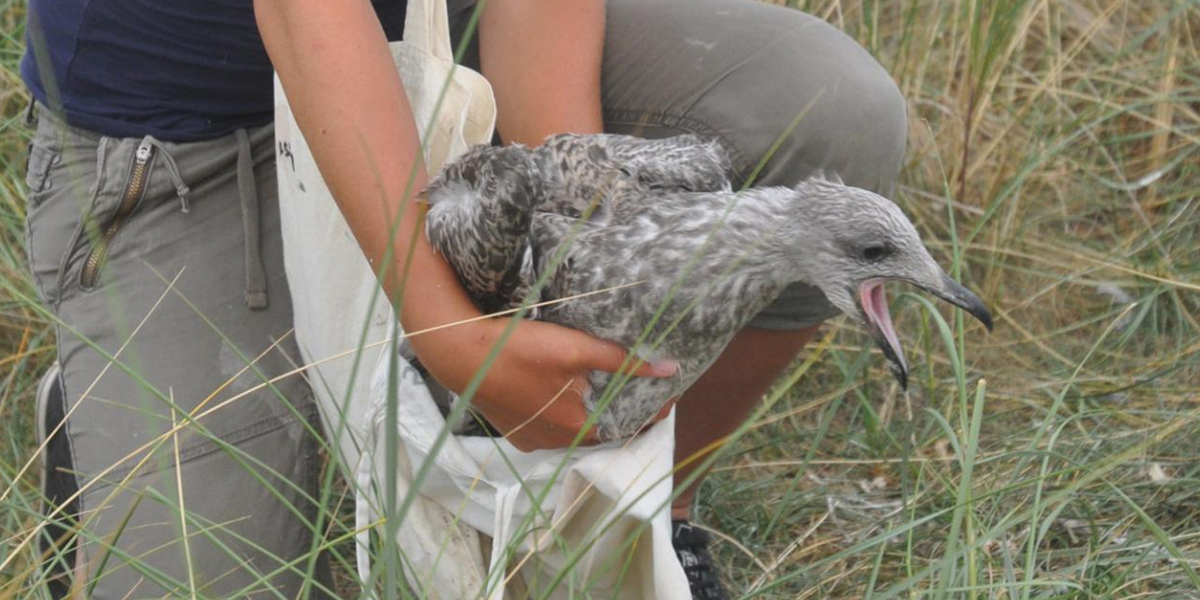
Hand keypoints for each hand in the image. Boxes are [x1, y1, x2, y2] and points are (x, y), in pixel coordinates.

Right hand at [407, 317, 677, 451]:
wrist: (462, 355)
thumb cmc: (521, 349)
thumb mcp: (577, 348)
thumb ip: (622, 361)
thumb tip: (669, 370)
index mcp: (578, 427)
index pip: (629, 425)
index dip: (649, 408)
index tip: (664, 392)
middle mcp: (558, 443)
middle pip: (602, 428)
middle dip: (622, 408)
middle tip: (636, 384)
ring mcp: (535, 441)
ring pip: (576, 429)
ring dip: (592, 412)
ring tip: (604, 387)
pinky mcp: (517, 433)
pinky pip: (551, 428)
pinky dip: (564, 414)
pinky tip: (565, 394)